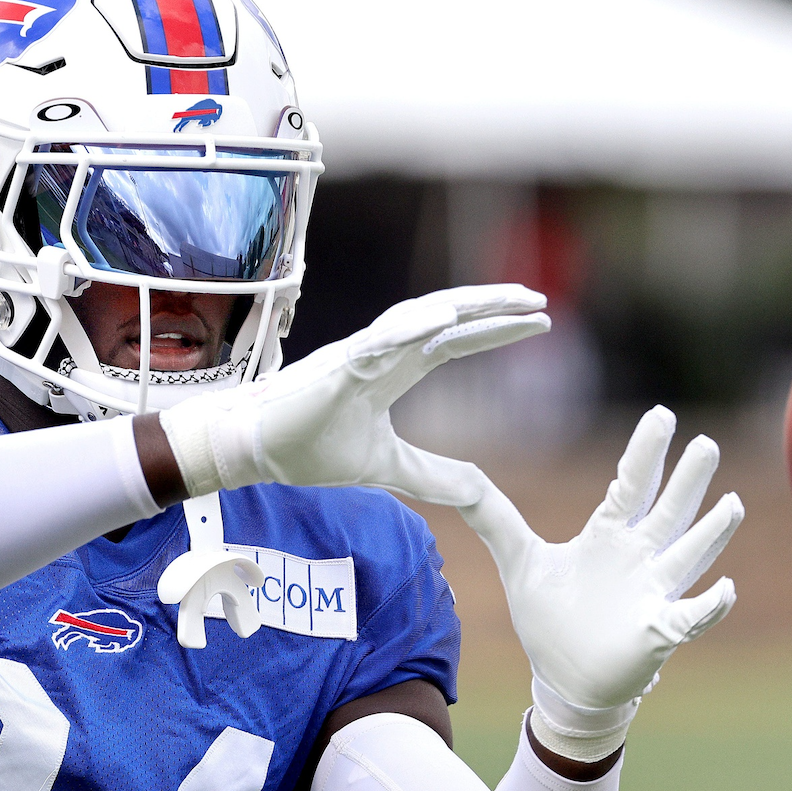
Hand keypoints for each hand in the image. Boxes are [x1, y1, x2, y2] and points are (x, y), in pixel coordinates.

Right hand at [160, 285, 548, 503]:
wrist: (251, 451)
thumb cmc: (306, 448)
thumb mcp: (386, 467)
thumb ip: (430, 474)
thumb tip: (477, 490)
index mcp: (394, 370)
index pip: (454, 342)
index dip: (494, 331)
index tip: (540, 322)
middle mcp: (381, 353)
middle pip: (445, 318)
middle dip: (491, 306)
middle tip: (538, 300)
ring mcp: (357, 355)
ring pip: (417, 317)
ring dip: (461, 306)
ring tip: (503, 300)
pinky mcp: (335, 367)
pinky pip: (378, 342)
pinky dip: (410, 328)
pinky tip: (445, 320)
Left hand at [459, 407, 742, 760]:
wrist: (564, 679)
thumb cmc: (550, 618)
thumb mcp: (518, 560)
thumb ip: (491, 516)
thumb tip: (454, 476)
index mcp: (609, 536)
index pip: (631, 484)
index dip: (646, 452)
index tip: (662, 413)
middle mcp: (641, 558)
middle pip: (669, 510)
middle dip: (687, 480)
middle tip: (705, 442)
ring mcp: (655, 593)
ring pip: (689, 556)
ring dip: (711, 533)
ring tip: (732, 504)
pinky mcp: (659, 632)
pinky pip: (690, 616)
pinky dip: (709, 606)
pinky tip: (726, 589)